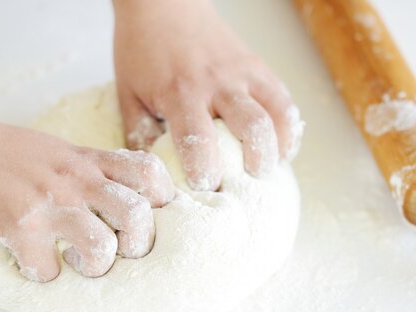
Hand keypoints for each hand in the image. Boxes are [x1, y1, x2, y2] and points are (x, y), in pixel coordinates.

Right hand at [0, 99, 174, 281]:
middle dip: (139, 244)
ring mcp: (48, 204)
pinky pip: (48, 270)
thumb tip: (125, 197)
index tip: (154, 215)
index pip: (149, 173)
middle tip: (123, 251)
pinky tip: (37, 263)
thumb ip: (93, 170)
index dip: (163, 199)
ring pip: (102, 248)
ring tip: (80, 261)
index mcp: (89, 161)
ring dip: (96, 266)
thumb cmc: (4, 153)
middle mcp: (75, 181)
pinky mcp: (17, 228)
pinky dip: (45, 275)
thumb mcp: (59, 150)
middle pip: (137, 216)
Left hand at [113, 0, 304, 190]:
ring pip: (277, 114)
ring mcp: (243, 73)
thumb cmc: (143, 51)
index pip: (198, 141)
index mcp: (180, 93)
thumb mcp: (128, 93)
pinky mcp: (258, 67)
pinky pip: (284, 100)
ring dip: (279, 148)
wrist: (164, 3)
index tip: (205, 188)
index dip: (205, 172)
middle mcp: (217, 83)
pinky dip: (288, 127)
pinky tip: (281, 146)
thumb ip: (138, 135)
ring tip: (270, 167)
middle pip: (251, 128)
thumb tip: (153, 174)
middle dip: (255, 163)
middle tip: (247, 182)